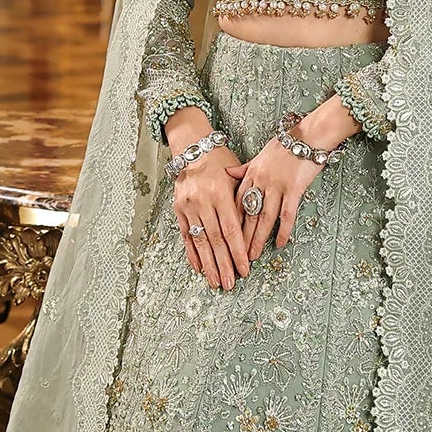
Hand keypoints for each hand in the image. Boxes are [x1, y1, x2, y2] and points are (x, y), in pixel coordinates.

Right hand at [173, 144, 250, 288]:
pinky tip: (198, 268)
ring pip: (200, 241)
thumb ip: (243, 202)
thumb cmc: (220, 162)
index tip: (244, 269)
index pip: (231, 230)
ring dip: (209, 264)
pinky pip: (186, 236)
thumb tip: (253, 231)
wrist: (193, 148)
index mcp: (221, 193)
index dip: (238, 252)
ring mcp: (189, 206)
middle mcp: (203, 201)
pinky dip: (192, 253)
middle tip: (230, 283)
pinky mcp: (178, 209)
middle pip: (215, 240)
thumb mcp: (236, 176)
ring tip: (215, 282)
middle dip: (224, 264)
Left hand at [236, 97, 357, 261]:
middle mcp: (260, 181)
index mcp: (250, 173)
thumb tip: (227, 173)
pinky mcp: (294, 189)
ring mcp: (277, 186)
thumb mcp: (260, 154)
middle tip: (235, 256)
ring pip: (264, 218)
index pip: (236, 202)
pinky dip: (283, 230)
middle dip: (240, 237)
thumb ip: (244, 168)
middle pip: (247, 214)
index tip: (225, 237)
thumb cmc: (285, 144)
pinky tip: (281, 243)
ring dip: (257, 239)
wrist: (309, 135)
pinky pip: (287, 214)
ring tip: (252, 256)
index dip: (230, 222)